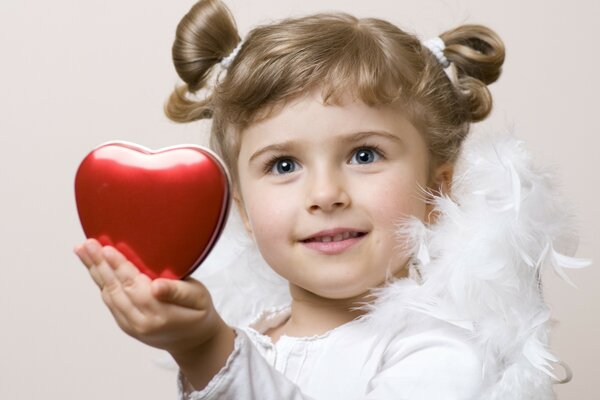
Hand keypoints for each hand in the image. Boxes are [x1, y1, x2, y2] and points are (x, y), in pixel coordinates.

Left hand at [73, 238, 225, 355]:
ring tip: (83, 250)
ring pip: (108, 294)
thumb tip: (156, 286)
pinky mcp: (125, 324)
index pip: (134, 286)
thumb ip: (178, 292)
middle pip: (116, 289)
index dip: (119, 266)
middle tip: (86, 244)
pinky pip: (110, 300)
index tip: (106, 249)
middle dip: (99, 264)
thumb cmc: (198, 312)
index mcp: (160, 314)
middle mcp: (140, 322)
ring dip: (95, 271)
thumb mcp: (199, 298)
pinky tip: (94, 266)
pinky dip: (100, 281)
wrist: (193, 341)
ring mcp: (130, 325)